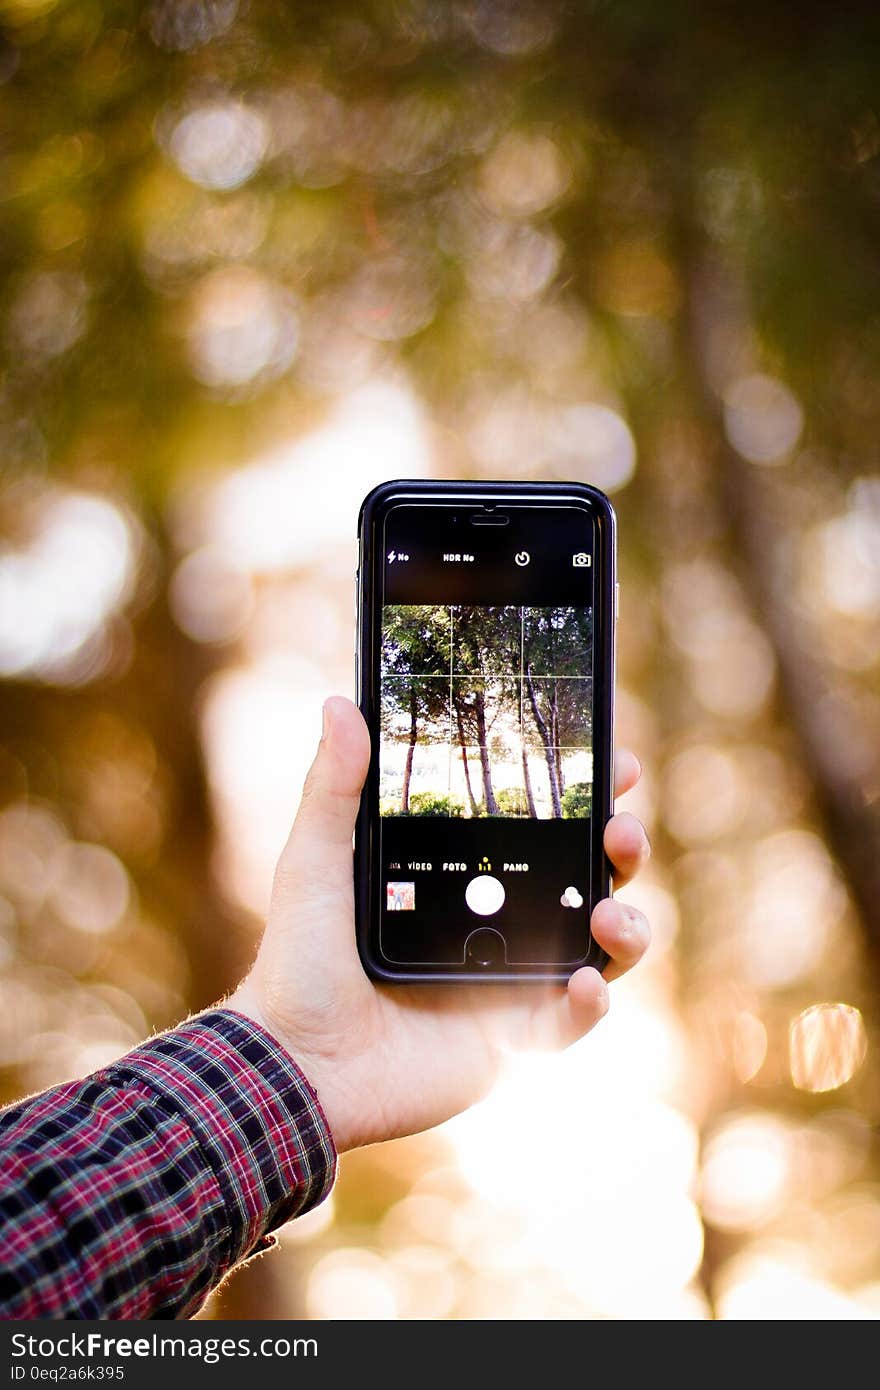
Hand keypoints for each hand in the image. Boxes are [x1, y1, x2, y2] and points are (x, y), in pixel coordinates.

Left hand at [228, 696, 650, 1151]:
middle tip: (619, 829)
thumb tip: (340, 705)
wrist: (295, 1064)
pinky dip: (591, 1002)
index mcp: (462, 874)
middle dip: (619, 847)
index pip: (539, 823)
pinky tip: (582, 983)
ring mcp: (510, 979)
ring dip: (625, 923)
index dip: (584, 794)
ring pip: (600, 946)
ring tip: (608, 912)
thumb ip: (333, 790)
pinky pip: (570, 1021)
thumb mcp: (314, 864)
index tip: (614, 762)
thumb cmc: (298, 961)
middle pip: (586, 876)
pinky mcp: (512, 1039)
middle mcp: (498, 921)